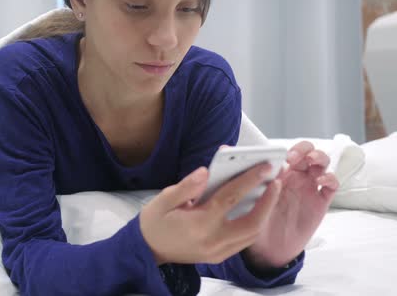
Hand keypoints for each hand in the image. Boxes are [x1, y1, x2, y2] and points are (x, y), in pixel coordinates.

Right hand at [139, 163, 281, 264]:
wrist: (147, 250)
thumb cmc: (155, 222)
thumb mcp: (162, 200)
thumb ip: (186, 186)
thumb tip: (205, 172)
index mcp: (199, 223)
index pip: (230, 198)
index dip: (249, 180)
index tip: (265, 166)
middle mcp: (212, 240)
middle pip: (252, 223)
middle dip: (269, 201)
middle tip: (276, 181)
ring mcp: (217, 252)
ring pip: (251, 235)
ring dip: (264, 214)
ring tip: (270, 192)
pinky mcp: (218, 257)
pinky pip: (244, 241)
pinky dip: (254, 224)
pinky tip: (256, 209)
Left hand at [243, 141, 338, 269]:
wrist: (267, 249)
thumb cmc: (254, 219)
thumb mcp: (244, 199)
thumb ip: (240, 179)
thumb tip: (224, 153)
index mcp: (277, 172)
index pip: (283, 151)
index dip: (282, 149)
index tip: (275, 155)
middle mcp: (294, 176)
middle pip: (306, 152)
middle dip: (302, 149)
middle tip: (292, 158)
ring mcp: (309, 187)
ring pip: (321, 163)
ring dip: (319, 157)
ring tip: (310, 162)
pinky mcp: (320, 201)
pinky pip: (332, 185)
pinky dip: (330, 178)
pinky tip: (320, 182)